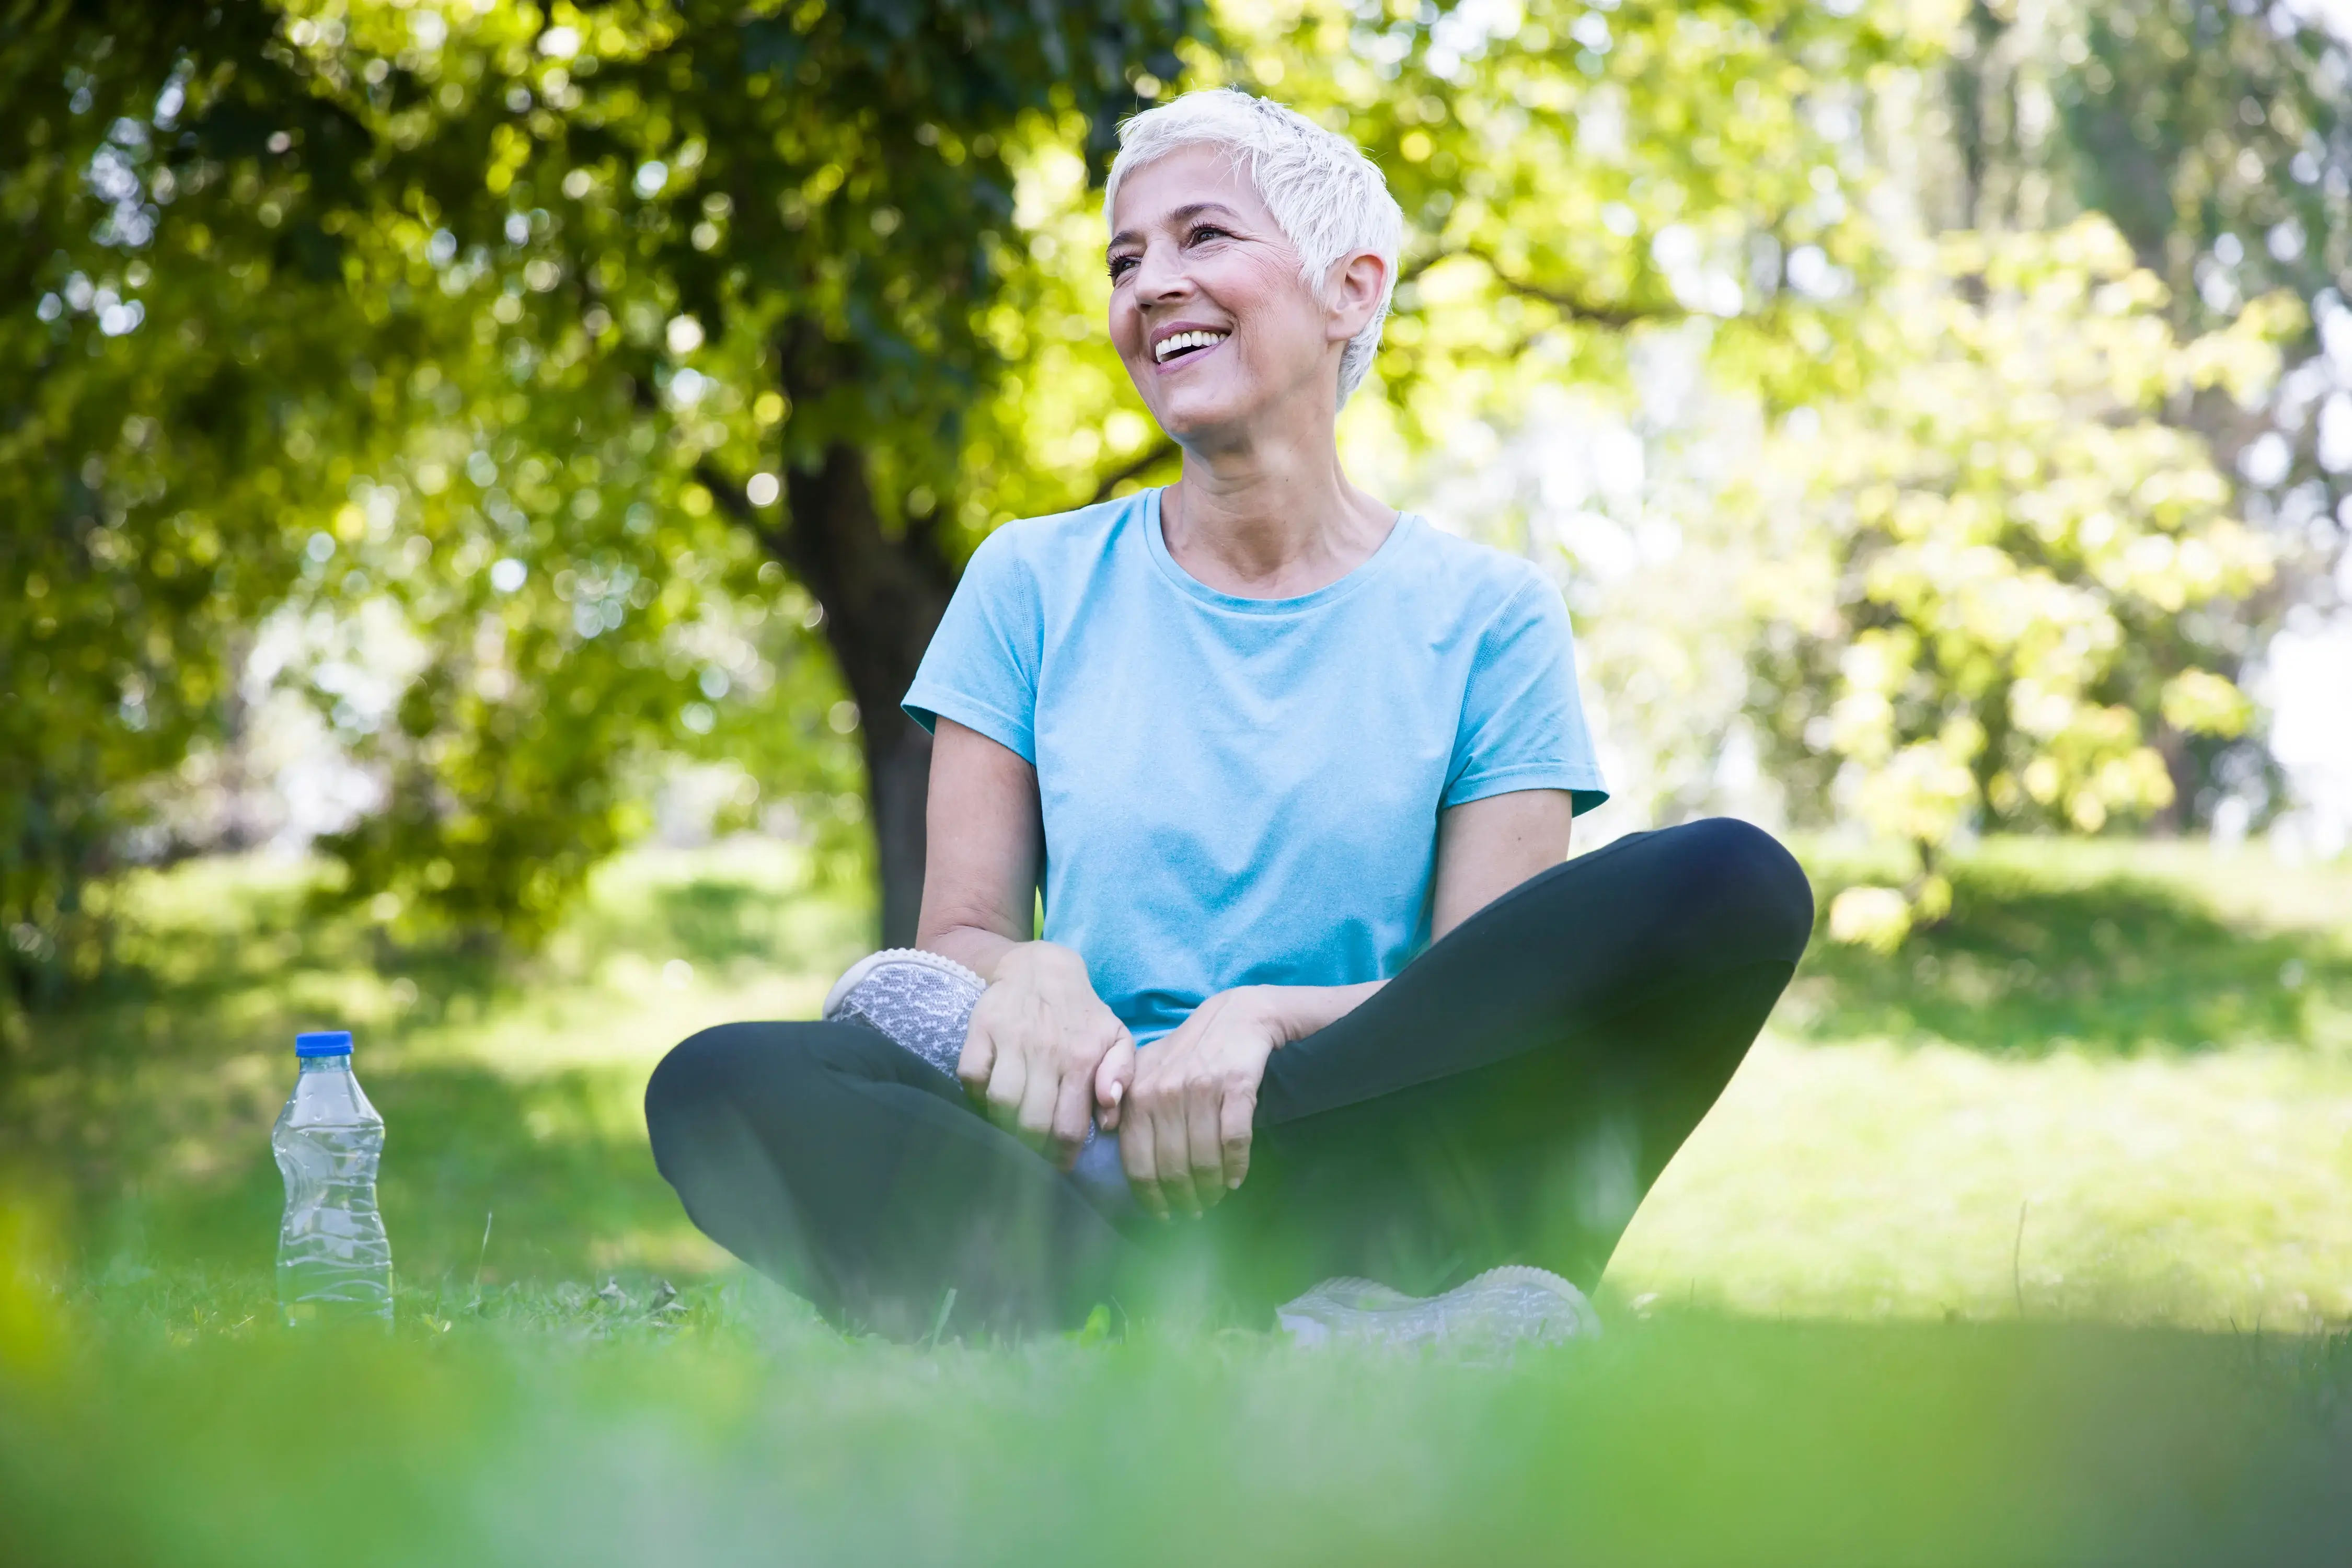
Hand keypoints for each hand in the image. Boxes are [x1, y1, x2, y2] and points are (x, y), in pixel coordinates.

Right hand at [959, 942, 1133, 1169]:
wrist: (1042, 967)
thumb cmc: (1082, 1014)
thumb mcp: (1116, 1037)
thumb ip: (1122, 1074)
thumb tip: (1108, 1116)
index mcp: (1081, 1059)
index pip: (1069, 1127)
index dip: (1062, 1156)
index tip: (1059, 1165)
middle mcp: (1046, 1051)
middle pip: (1031, 1122)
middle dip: (1032, 1149)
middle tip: (1033, 1155)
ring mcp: (1011, 1039)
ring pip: (1000, 1102)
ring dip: (1002, 1124)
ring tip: (1010, 1130)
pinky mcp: (981, 1028)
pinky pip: (970, 1075)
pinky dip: (974, 1094)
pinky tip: (987, 1098)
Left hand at [1121, 987, 1281, 1217]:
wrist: (1235, 1018)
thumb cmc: (1185, 1054)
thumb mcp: (1145, 1071)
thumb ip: (1123, 1102)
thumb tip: (1104, 1132)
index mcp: (1137, 1095)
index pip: (1137, 1162)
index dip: (1151, 1197)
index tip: (1163, 1215)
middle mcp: (1164, 1094)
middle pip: (1171, 1168)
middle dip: (1184, 1199)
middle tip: (1194, 1211)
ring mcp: (1200, 1090)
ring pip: (1203, 1160)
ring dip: (1211, 1188)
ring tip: (1215, 1196)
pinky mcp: (1236, 1087)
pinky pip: (1234, 1140)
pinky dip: (1236, 1166)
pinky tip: (1237, 1179)